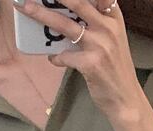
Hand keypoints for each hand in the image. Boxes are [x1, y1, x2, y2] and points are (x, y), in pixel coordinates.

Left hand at [12, 0, 143, 124]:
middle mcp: (108, 27)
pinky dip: (55, 57)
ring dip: (42, 15)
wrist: (125, 99)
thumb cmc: (115, 68)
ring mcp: (100, 45)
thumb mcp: (112, 39)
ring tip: (26, 9)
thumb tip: (66, 13)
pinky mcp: (91, 64)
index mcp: (114, 18)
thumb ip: (97, 22)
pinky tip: (54, 59)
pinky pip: (64, 56)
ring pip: (65, 25)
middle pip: (77, 2)